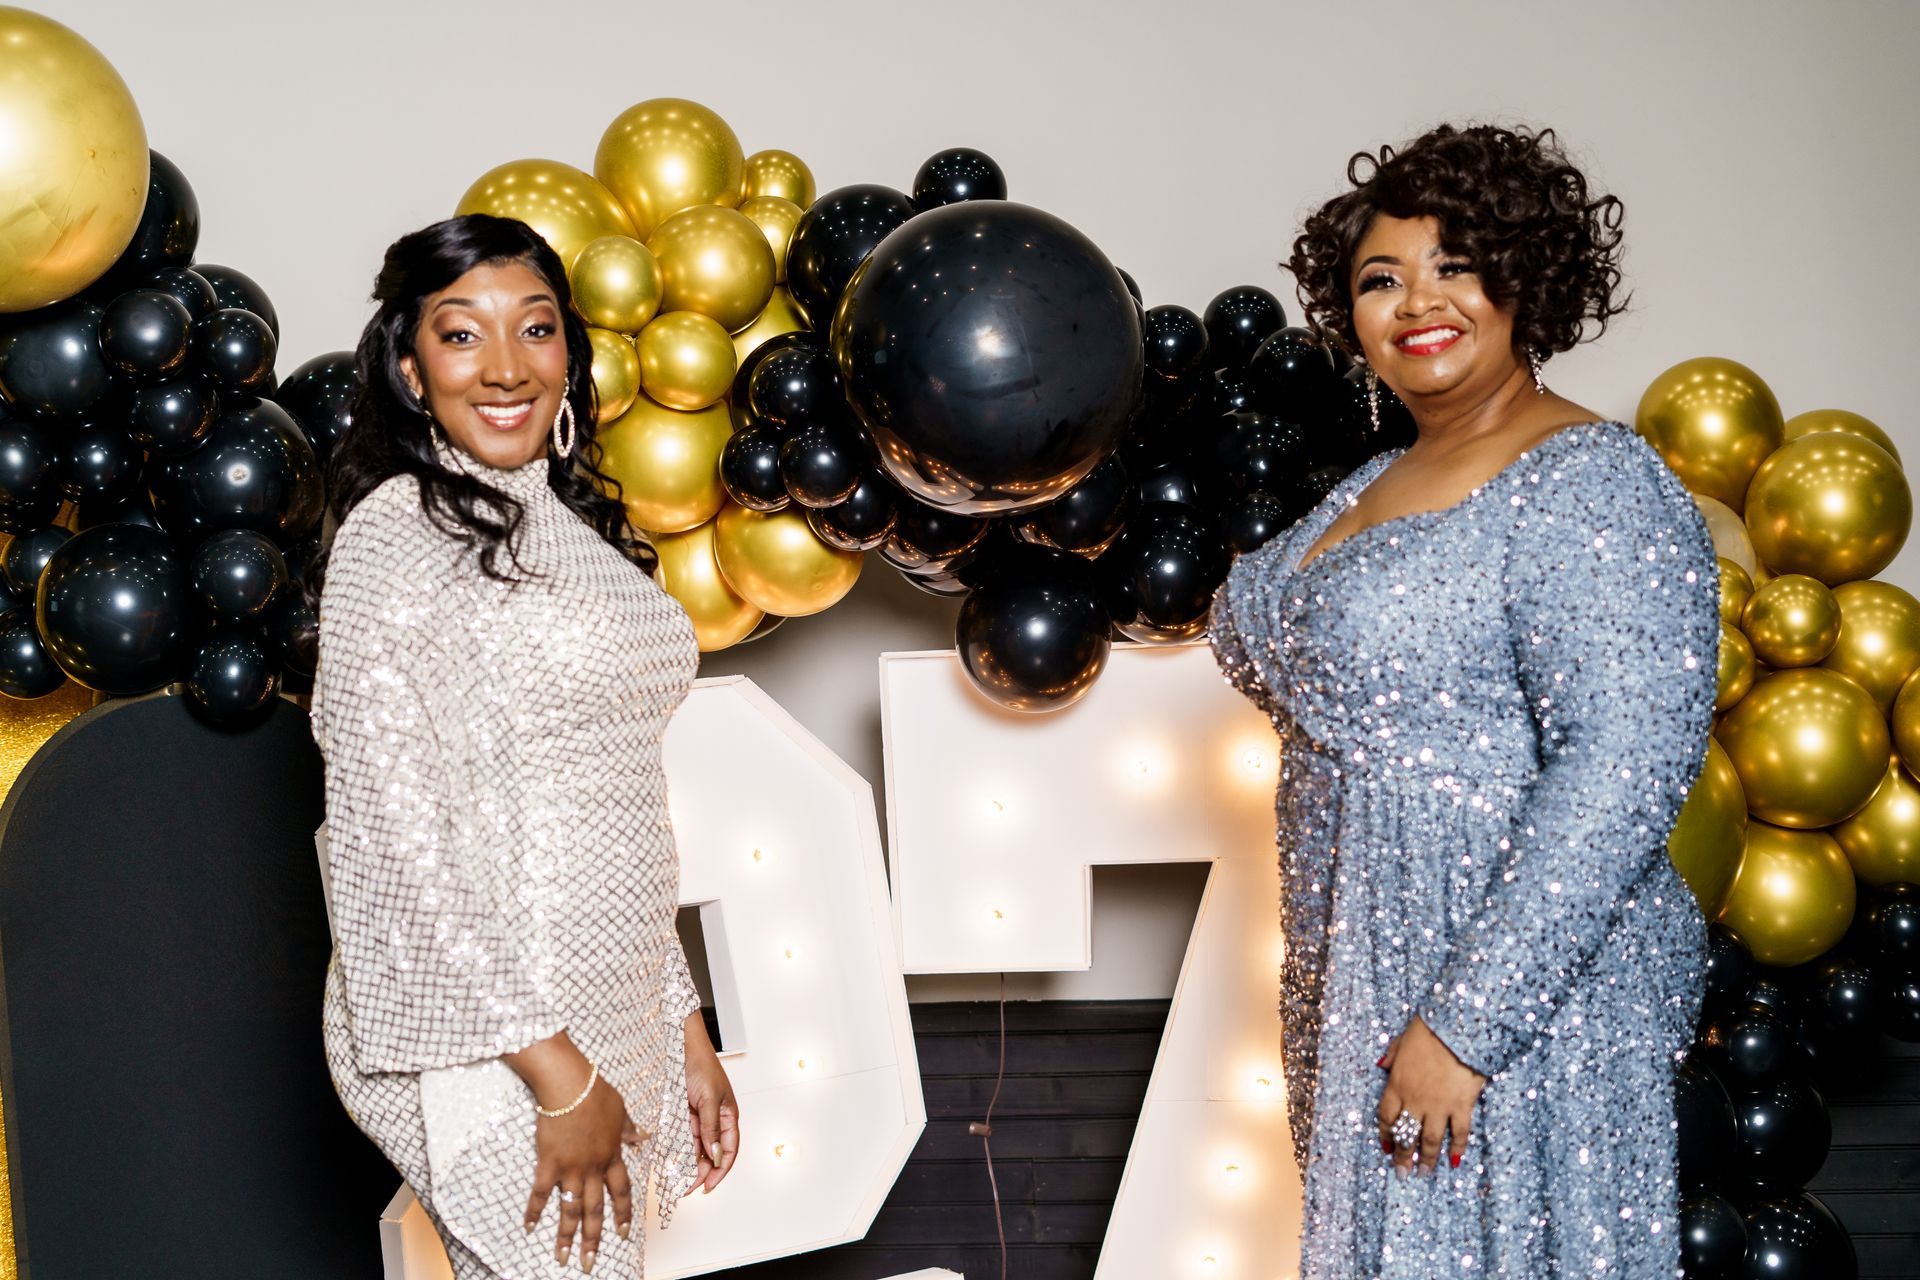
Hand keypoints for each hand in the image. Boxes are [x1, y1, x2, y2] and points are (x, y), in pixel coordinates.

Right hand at [504, 1032, 645, 1272]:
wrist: (570, 1084)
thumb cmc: (595, 1092)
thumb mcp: (621, 1110)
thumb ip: (629, 1129)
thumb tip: (643, 1136)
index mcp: (612, 1156)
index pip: (621, 1192)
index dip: (623, 1214)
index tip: (623, 1233)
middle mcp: (593, 1168)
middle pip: (595, 1210)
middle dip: (593, 1239)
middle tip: (590, 1262)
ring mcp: (570, 1168)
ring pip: (570, 1209)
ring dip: (566, 1236)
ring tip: (563, 1258)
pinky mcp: (548, 1163)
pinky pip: (541, 1193)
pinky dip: (534, 1211)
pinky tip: (529, 1228)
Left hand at [682, 1012, 738, 1194]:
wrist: (681, 1046)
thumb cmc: (701, 1065)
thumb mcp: (708, 1098)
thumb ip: (710, 1128)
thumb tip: (714, 1155)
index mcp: (729, 1116)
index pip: (730, 1150)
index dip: (721, 1170)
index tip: (708, 1186)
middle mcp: (716, 1119)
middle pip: (713, 1153)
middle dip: (703, 1173)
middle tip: (688, 1190)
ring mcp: (700, 1117)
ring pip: (697, 1149)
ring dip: (690, 1166)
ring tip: (679, 1183)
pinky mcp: (684, 1113)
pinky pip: (684, 1138)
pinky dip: (680, 1152)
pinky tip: (673, 1164)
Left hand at [1376, 1015, 1486, 1176]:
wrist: (1459, 1029)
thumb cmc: (1430, 1030)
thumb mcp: (1403, 1039)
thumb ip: (1392, 1055)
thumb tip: (1381, 1064)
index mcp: (1397, 1084)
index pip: (1387, 1116)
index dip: (1385, 1134)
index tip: (1385, 1148)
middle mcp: (1416, 1100)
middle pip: (1406, 1133)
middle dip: (1403, 1155)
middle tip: (1402, 1172)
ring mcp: (1440, 1105)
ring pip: (1430, 1139)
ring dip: (1426, 1158)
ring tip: (1424, 1174)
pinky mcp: (1462, 1106)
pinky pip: (1459, 1132)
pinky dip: (1458, 1147)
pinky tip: (1455, 1159)